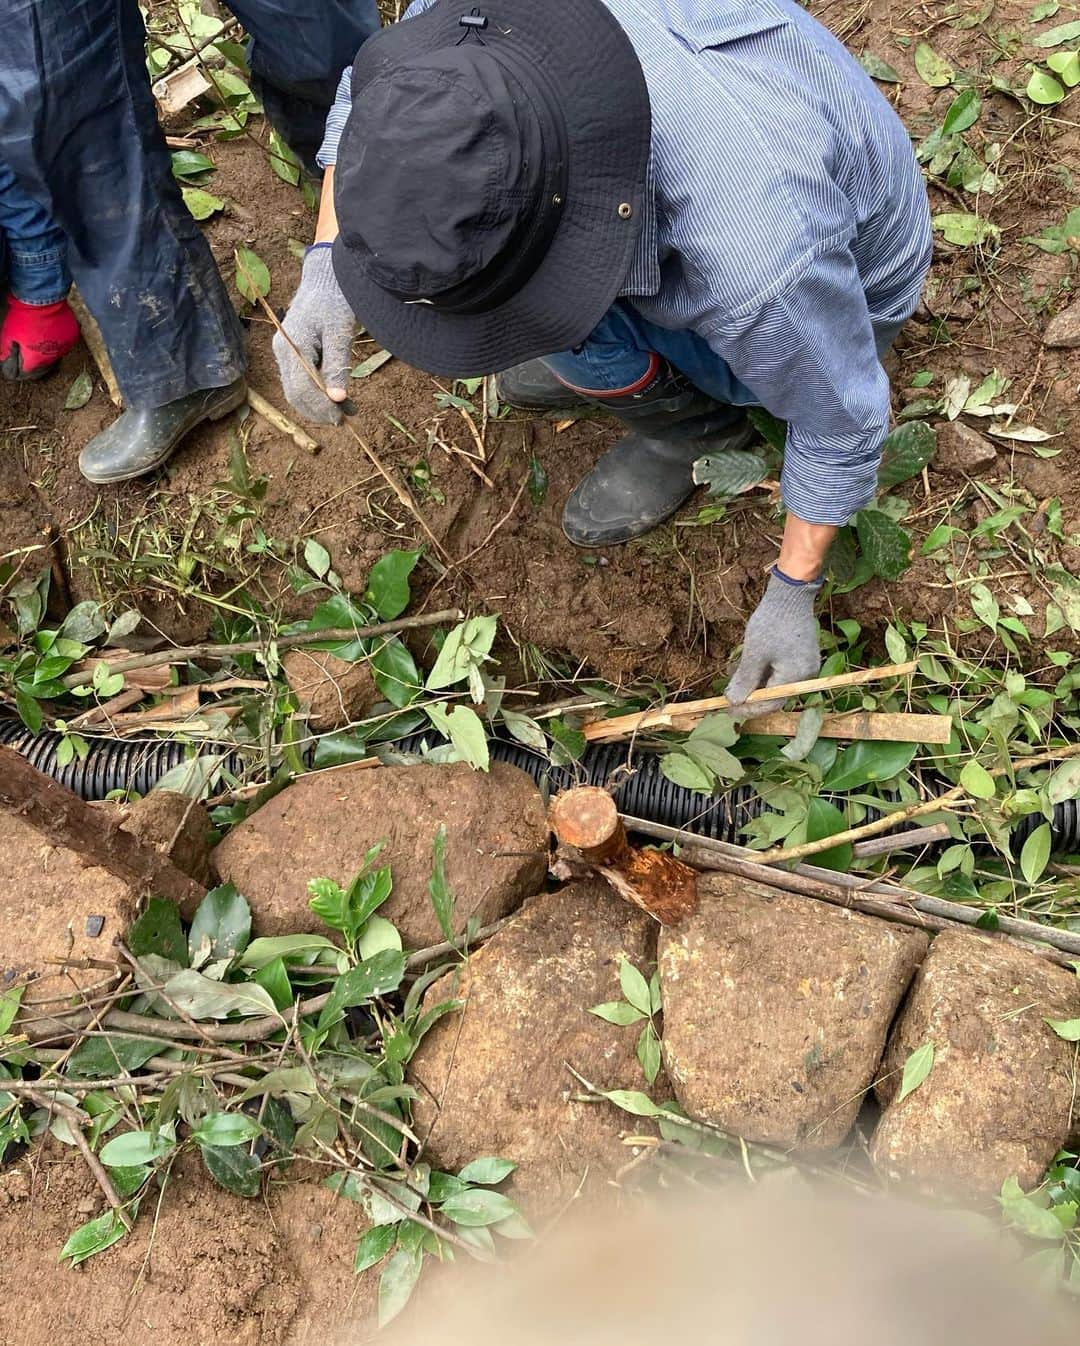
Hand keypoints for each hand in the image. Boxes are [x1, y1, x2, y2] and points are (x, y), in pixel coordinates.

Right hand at [272, 245, 354, 424]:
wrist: (325, 279)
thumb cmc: (335, 301)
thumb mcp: (340, 333)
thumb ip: (337, 367)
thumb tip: (338, 399)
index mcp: (293, 345)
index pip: (301, 388)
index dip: (321, 407)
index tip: (342, 417)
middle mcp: (283, 351)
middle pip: (295, 394)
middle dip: (318, 410)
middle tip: (344, 418)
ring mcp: (284, 353)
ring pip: (295, 391)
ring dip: (318, 405)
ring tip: (345, 409)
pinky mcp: (290, 354)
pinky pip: (299, 381)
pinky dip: (316, 393)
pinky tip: (336, 396)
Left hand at [725, 570, 822, 717]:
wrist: (790, 595)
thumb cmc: (772, 622)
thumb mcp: (754, 653)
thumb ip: (745, 680)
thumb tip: (734, 702)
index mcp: (795, 676)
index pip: (771, 703)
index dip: (749, 708)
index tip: (729, 708)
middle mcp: (806, 675)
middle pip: (775, 695)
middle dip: (751, 697)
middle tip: (729, 697)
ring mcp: (807, 666)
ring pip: (777, 684)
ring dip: (756, 685)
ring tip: (735, 682)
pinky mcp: (803, 657)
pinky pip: (783, 673)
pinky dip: (765, 674)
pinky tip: (749, 670)